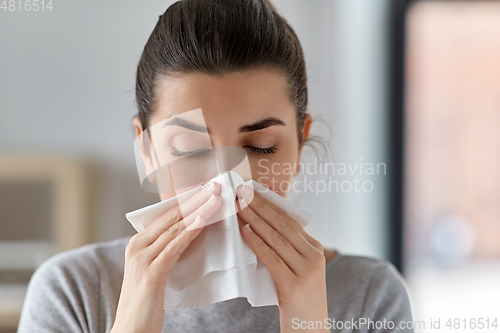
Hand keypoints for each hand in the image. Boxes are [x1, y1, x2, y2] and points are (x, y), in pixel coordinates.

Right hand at [111, 182, 221, 332]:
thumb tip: (191, 234)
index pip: (166, 216)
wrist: (130, 331)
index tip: (206, 190)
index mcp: (138, 243)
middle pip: (171, 217)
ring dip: (198, 211)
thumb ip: (167, 251)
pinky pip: (174, 247)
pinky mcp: (151, 273)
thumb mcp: (155, 270)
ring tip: (216, 198)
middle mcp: (137, 246)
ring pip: (175, 228)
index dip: (187, 201)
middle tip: (215, 186)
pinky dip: (190, 232)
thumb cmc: (146, 302)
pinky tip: (203, 221)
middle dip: (195, 199)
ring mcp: (142, 259)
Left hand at [236, 184, 328, 332]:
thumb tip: (258, 227)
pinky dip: (256, 242)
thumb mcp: (297, 270)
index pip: (289, 220)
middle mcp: (314, 256)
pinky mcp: (294, 285)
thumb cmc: (298, 300)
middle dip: (260, 206)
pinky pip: (271, 258)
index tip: (252, 191)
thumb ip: (286, 250)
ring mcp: (306, 270)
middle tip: (242, 191)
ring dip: (255, 219)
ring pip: (276, 238)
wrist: (310, 331)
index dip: (269, 204)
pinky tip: (244, 231)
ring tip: (239, 205)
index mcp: (315, 249)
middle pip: (282, 225)